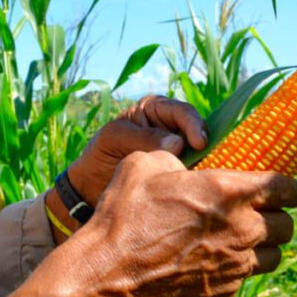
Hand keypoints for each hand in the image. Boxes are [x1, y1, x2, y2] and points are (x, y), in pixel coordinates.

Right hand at [6, 153, 296, 296]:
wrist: (109, 274)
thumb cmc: (124, 215)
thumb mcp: (143, 165)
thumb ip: (173, 158)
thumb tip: (182, 160)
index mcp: (228, 192)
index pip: (284, 188)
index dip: (288, 186)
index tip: (284, 187)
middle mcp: (241, 231)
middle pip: (286, 226)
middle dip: (277, 216)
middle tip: (261, 211)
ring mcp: (235, 266)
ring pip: (274, 256)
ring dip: (265, 244)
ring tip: (244, 237)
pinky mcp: (223, 292)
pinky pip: (245, 276)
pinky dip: (239, 266)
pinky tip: (216, 257)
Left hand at [69, 95, 207, 205]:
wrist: (90, 187)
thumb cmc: (100, 153)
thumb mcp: (114, 138)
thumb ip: (143, 138)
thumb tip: (178, 144)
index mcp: (155, 109)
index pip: (181, 112)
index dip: (193, 125)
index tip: (198, 143)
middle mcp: (171, 128)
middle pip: (198, 132)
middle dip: (204, 146)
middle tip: (206, 162)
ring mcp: (178, 152)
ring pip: (202, 155)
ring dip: (204, 164)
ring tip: (204, 176)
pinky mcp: (179, 174)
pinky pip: (195, 175)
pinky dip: (197, 179)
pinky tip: (198, 187)